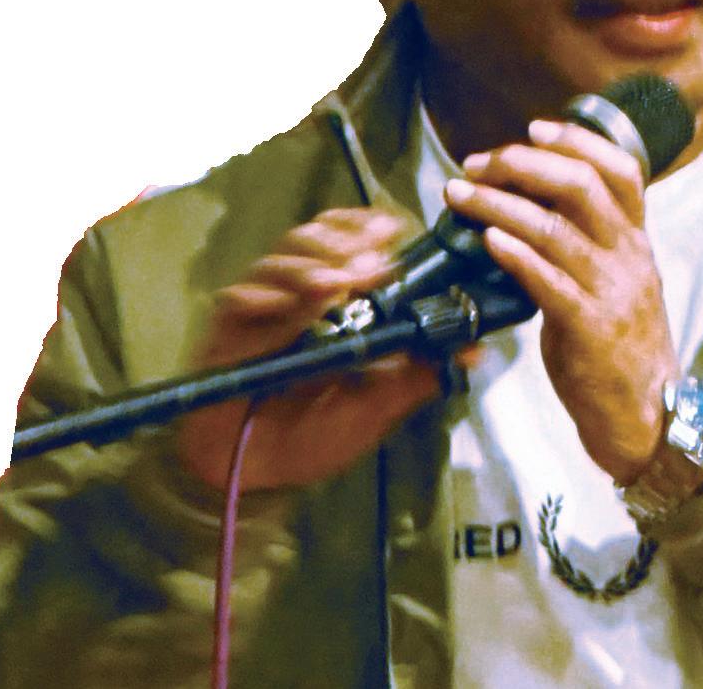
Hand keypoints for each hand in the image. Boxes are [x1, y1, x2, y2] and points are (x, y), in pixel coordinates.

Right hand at [177, 208, 471, 490]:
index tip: (390, 228)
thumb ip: (420, 375)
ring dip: (310, 265)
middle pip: (313, 238)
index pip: (348, 244)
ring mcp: (261, 307)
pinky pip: (241, 297)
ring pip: (279, 259)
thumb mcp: (378, 406)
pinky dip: (267, 295)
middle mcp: (298, 294)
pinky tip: (290, 304)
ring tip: (337, 283)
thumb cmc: (316, 435)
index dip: (365, 229)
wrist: (255, 474)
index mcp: (337, 303)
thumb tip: (474, 350)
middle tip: (369, 262)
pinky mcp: (228, 328)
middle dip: (342, 242)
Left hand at [444, 119, 678, 483]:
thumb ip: (586, 243)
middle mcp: (629, 256)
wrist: (645, 414)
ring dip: (497, 203)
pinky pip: (547, 279)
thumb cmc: (619, 346)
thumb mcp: (616, 282)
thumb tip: (527, 205)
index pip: (622, 170)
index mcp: (637, 241)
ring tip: (459, 195)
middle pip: (581, 186)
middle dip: (522, 164)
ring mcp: (611, 290)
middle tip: (478, 163)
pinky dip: (513, 252)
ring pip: (553, 228)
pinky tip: (486, 238)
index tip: (533, 129)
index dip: (577, 140)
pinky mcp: (589, 326)